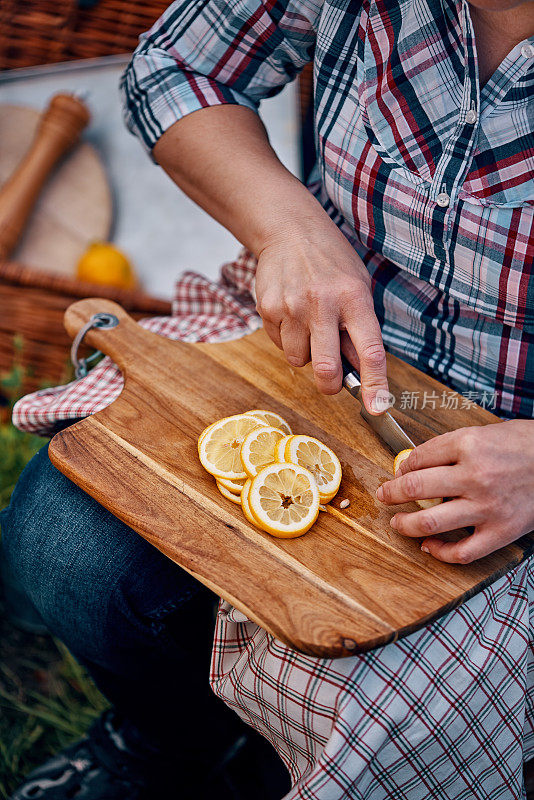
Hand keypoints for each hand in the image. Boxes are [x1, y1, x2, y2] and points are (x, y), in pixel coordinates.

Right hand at [254, 217, 387, 412]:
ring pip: (298, 360)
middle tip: (332, 381)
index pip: (370, 351)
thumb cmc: (331, 263)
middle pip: (326, 368)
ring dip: (305, 354)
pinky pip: (279, 344)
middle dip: (329, 385)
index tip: (378, 407)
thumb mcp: (357, 286)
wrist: (290, 231)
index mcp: (355, 299)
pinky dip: (287, 339)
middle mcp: (324, 304)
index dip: (375, 385)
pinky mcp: (269, 309)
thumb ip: (359, 327)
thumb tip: (359, 372)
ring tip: (309, 326)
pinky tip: (291, 314)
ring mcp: (293, 307)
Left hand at [376, 420, 533, 562]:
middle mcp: (475, 476)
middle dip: (391, 493)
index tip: (398, 472)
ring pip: (430, 522)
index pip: (419, 458)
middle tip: (384, 494)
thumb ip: (449, 447)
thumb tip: (414, 464)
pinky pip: (461, 552)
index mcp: (469, 445)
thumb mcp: (483, 432)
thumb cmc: (523, 445)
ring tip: (397, 522)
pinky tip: (429, 546)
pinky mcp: (501, 531)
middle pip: (415, 488)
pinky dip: (440, 552)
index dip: (402, 466)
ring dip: (405, 524)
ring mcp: (487, 507)